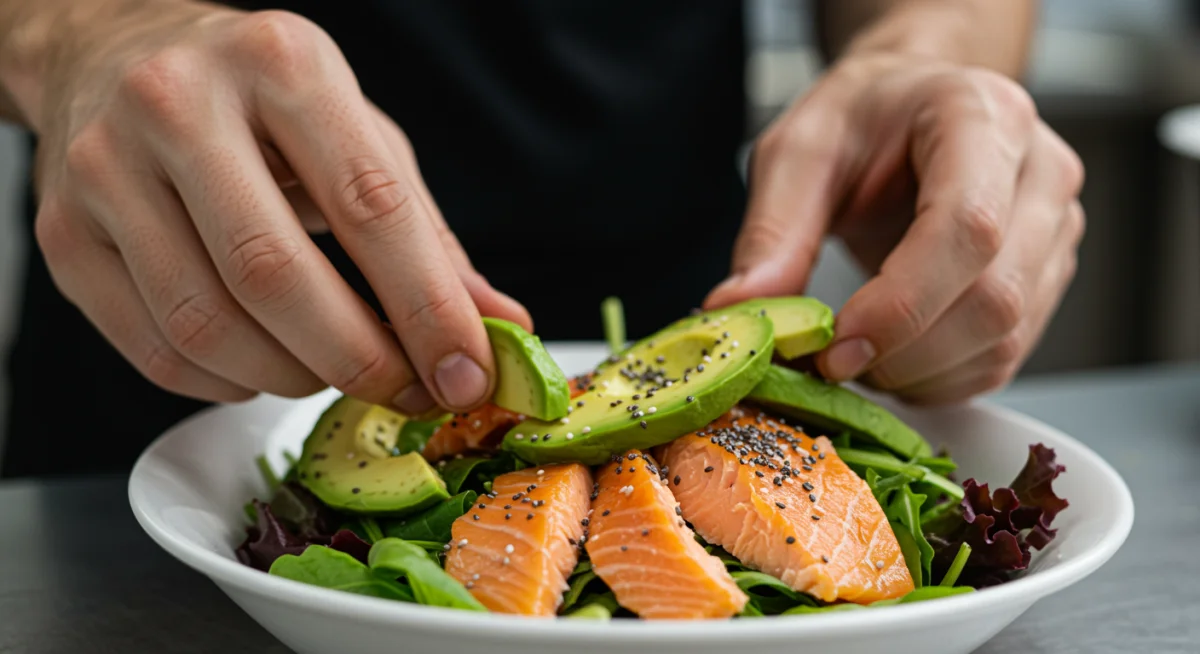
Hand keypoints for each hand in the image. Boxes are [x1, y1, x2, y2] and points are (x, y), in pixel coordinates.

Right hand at [31, 6, 529, 411]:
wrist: (116, 53)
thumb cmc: (262, 100)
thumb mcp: (361, 136)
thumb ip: (428, 236)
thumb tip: (498, 325)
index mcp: (281, 65)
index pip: (370, 205)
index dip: (427, 307)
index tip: (466, 373)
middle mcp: (179, 104)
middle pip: (275, 274)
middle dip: (358, 358)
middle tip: (404, 390)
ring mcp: (106, 169)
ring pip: (208, 324)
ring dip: (291, 376)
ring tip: (332, 371)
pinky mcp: (64, 235)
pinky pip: (155, 350)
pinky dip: (226, 383)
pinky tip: (261, 365)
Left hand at [706, 53, 1083, 403]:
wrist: (911, 107)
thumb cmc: (862, 119)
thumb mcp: (797, 154)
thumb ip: (771, 233)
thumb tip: (738, 312)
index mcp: (982, 117)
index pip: (968, 225)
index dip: (902, 303)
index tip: (836, 346)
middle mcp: (1040, 171)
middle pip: (996, 296)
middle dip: (905, 352)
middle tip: (830, 364)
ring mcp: (1055, 228)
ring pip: (1006, 338)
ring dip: (920, 375)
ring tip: (855, 358)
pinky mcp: (1048, 277)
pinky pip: (1006, 355)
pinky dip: (941, 380)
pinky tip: (892, 361)